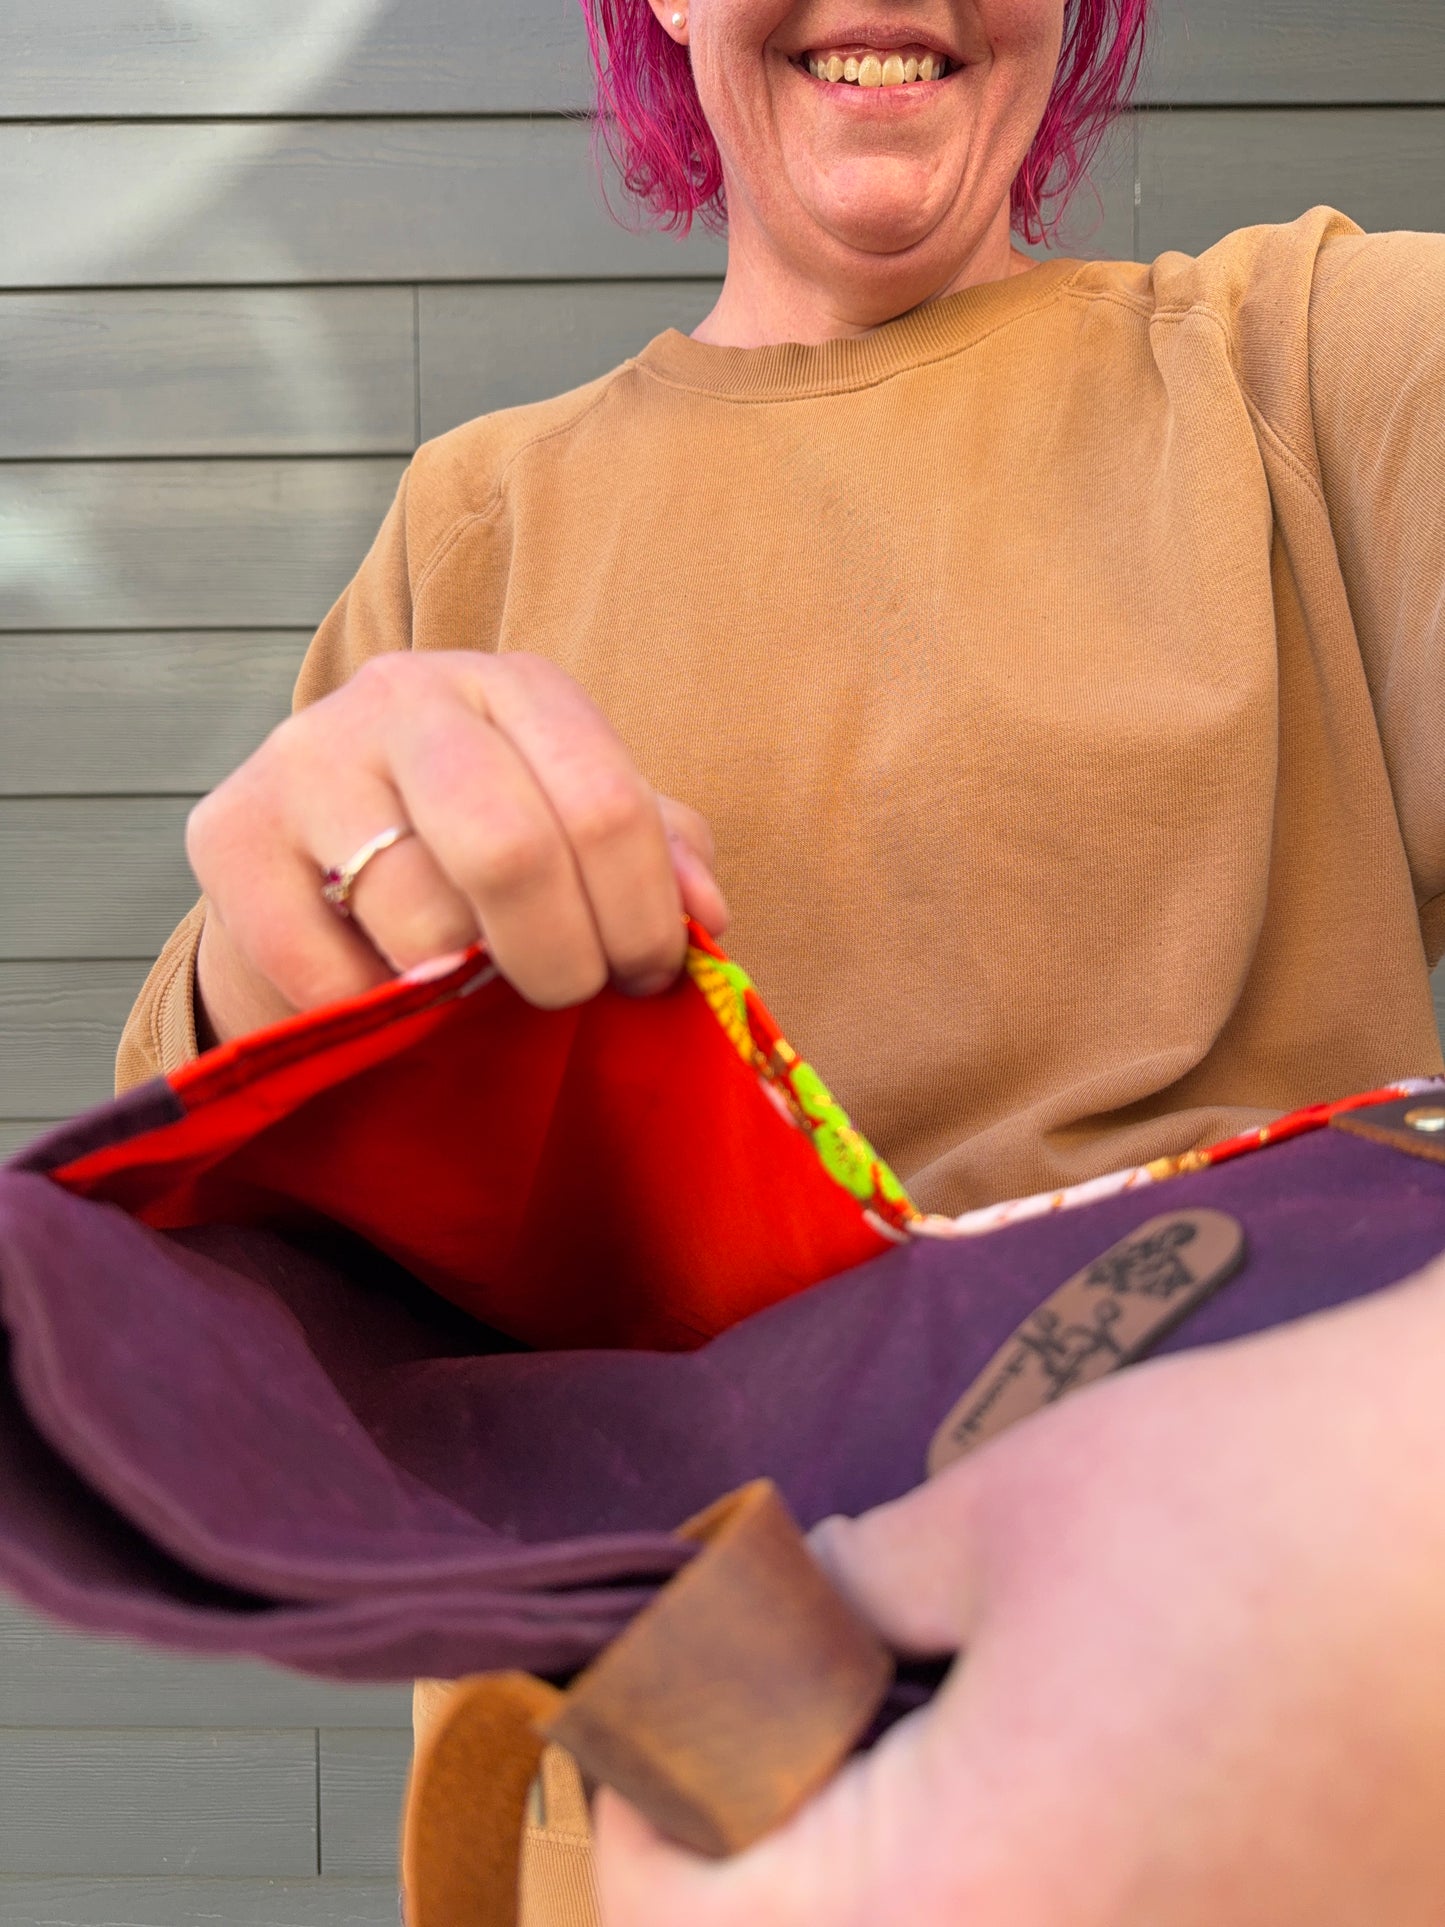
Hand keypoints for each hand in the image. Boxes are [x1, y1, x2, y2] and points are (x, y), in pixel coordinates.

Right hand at [186, 651, 726, 1044]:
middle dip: (561, 959)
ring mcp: (307, 756)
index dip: (642, 917)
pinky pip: (326, 971)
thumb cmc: (474, 849)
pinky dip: (376, 1017)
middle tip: (567, 997)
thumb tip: (703, 914)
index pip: (604, 806)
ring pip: (419, 917)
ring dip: (466, 993)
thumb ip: (658, 856)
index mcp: (513, 687)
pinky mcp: (227, 832)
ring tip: (474, 993)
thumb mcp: (577, 829)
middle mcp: (407, 697)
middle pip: (511, 849)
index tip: (645, 976)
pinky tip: (391, 1000)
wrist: (316, 863)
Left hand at [595, 1256, 1444, 1925]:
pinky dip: (1008, 1881)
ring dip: (879, 1868)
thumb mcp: (1001, 1515)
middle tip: (792, 1686)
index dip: (644, 1779)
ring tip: (913, 1712)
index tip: (678, 1665)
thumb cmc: (1261, 1499)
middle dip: (759, 1836)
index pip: (680, 1920)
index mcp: (957, 1915)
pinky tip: (1046, 1762)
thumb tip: (776, 1625)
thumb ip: (842, 1596)